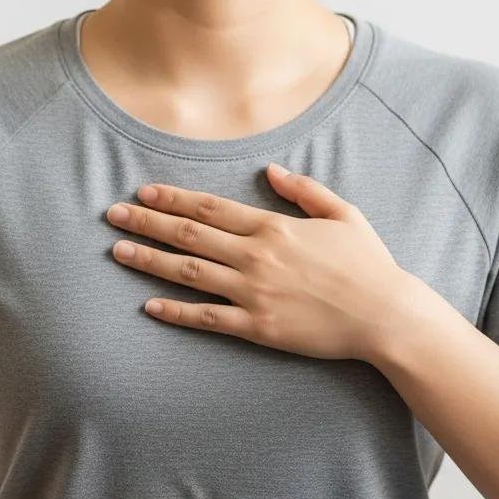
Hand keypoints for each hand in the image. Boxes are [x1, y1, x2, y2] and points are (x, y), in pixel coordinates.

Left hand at [104, 162, 411, 362]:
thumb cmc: (368, 264)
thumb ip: (305, 190)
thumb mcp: (343, 214)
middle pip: (189, 235)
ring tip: (118, 253)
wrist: (384, 314)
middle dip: (147, 224)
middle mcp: (256, 256)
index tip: (143, 194)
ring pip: (189, 272)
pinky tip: (149, 306)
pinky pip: (208, 318)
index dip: (172, 199)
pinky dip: (176, 312)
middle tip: (113, 217)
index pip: (210, 208)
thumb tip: (271, 171)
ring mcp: (254, 292)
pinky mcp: (257, 327)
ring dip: (150, 261)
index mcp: (274, 227)